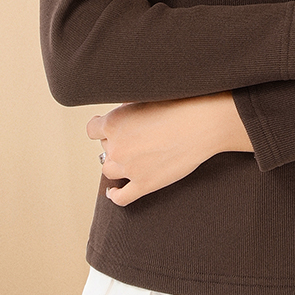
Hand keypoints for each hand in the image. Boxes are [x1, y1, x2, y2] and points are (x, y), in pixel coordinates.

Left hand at [86, 92, 251, 206]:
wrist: (202, 124)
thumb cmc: (179, 104)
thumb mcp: (146, 97)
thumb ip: (128, 107)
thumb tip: (122, 111)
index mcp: (114, 122)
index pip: (92, 129)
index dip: (101, 127)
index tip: (108, 127)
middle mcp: (116, 147)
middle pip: (104, 148)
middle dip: (115, 142)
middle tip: (135, 137)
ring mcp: (129, 168)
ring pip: (109, 170)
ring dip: (115, 164)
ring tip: (125, 160)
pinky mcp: (144, 185)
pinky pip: (121, 197)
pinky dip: (115, 195)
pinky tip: (113, 192)